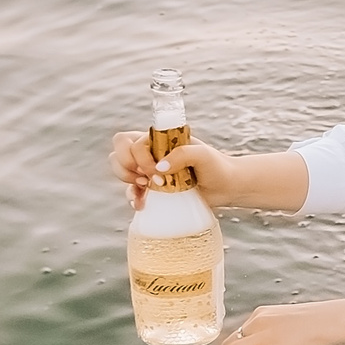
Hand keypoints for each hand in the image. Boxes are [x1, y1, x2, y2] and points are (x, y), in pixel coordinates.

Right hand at [113, 129, 240, 210]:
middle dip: (127, 167)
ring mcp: (149, 172)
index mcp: (158, 140)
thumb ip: (182, 154)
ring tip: (147, 187)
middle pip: (117, 154)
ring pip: (120, 171)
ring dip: (127, 181)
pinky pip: (131, 192)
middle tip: (149, 178)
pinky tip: (141, 204)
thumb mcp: (202, 155)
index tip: (158, 170)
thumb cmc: (217, 166)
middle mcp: (150, 153)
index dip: (137, 156)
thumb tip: (159, 169)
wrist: (227, 187)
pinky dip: (132, 198)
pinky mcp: (153, 190)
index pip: (128, 140)